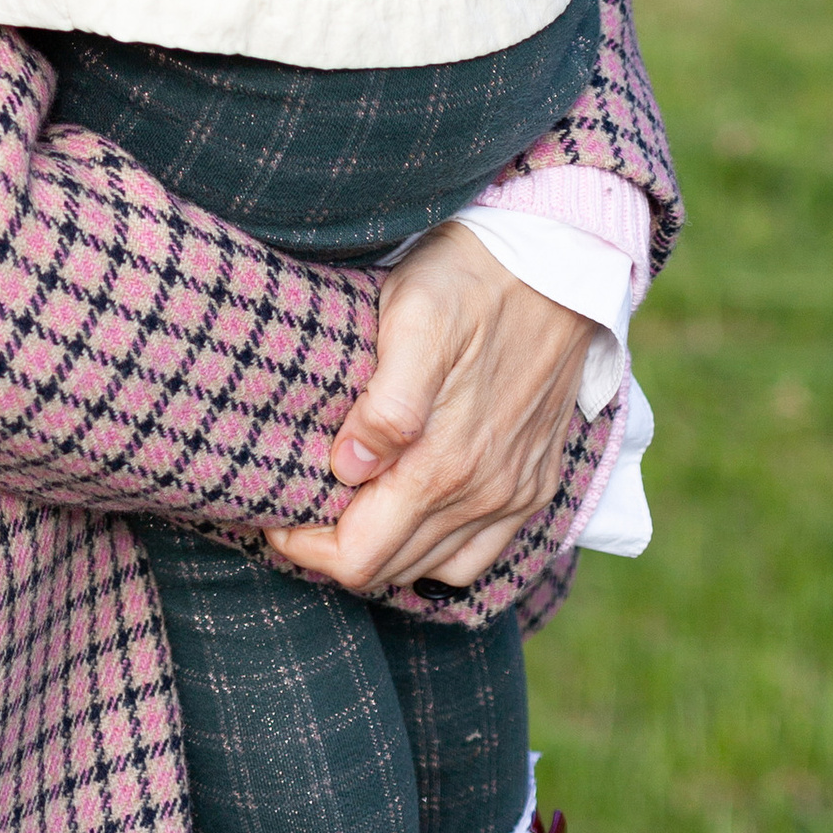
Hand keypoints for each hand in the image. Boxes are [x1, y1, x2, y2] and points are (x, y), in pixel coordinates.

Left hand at [260, 219, 598, 597]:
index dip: (307, 548)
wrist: (555, 262)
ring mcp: (514, 495)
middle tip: (301, 511)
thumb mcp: (413, 318)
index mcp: (444, 465)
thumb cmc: (466, 282)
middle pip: (391, 570)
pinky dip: (437, 556)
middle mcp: (483, 494)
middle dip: (335, 552)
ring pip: (433, 570)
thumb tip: (346, 469)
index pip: (359, 556)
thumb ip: (385, 402)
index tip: (277, 515)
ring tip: (346, 514)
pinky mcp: (535, 485)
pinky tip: (410, 522)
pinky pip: (481, 558)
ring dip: (383, 555)